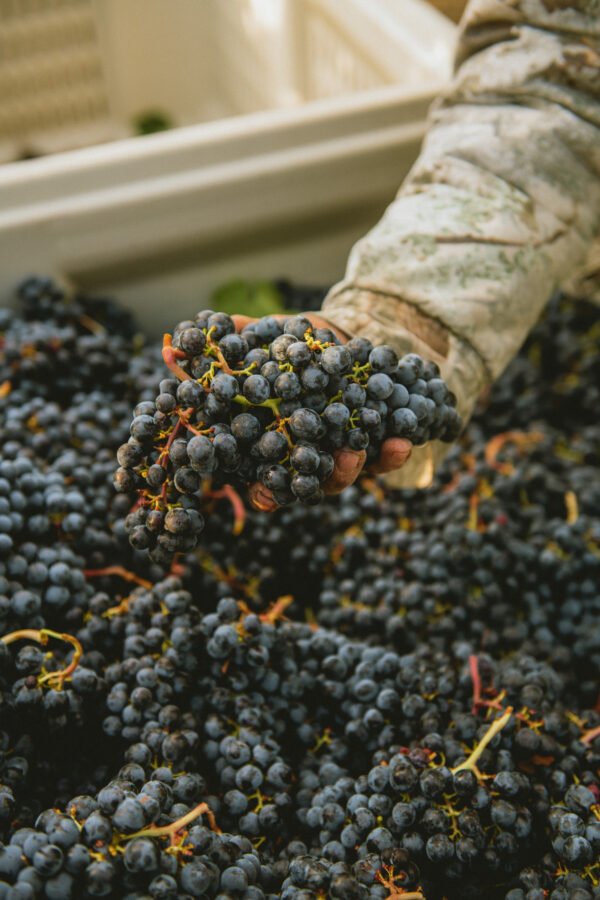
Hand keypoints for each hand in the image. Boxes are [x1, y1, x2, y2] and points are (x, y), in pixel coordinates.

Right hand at [232, 313, 411, 511]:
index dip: (264, 491)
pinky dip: (393, 453)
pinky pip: (383, 458)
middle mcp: (301, 457)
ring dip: (352, 468)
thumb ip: (231, 343)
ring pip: (343, 474)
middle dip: (313, 480)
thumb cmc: (286, 342)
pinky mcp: (372, 444)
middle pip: (305, 483)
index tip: (267, 493)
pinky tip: (402, 443)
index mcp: (267, 444)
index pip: (263, 481)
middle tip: (321, 465)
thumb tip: (183, 339)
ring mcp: (337, 454)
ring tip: (358, 452)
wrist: (337, 335)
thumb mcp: (261, 337)